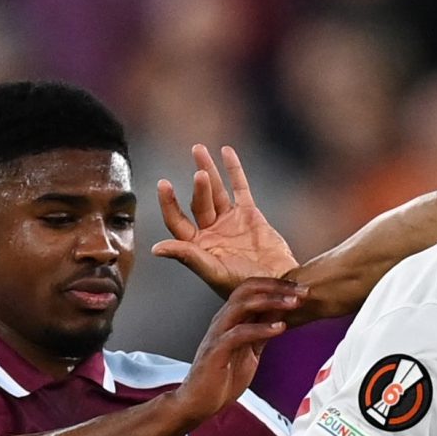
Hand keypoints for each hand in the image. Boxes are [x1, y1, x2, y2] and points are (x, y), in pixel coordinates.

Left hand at [154, 145, 299, 296]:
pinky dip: (234, 170)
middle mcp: (210, 232)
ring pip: (216, 191)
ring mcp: (229, 221)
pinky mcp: (249, 214)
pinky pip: (240, 188)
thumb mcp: (214, 272)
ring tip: (198, 149)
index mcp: (198, 247)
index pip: (177, 221)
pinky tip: (225, 151)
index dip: (169, 203)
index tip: (164, 184)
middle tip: (200, 174)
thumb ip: (188, 256)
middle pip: (198, 203)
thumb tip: (156, 248)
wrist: (280, 284)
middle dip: (199, 187)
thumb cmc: (246, 286)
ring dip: (208, 170)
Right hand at [172, 274, 300, 422]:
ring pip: (243, 305)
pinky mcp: (217, 350)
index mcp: (231, 319)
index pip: (253, 289)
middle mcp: (223, 320)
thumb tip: (281, 317)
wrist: (199, 402)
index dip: (278, 286)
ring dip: (272, 301)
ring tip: (293, 303)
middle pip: (249, 289)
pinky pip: (240, 333)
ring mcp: (219, 333)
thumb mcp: (250, 351)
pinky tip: (280, 329)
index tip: (302, 289)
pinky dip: (261, 329)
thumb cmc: (222, 379)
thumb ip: (262, 332)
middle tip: (303, 291)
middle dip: (278, 287)